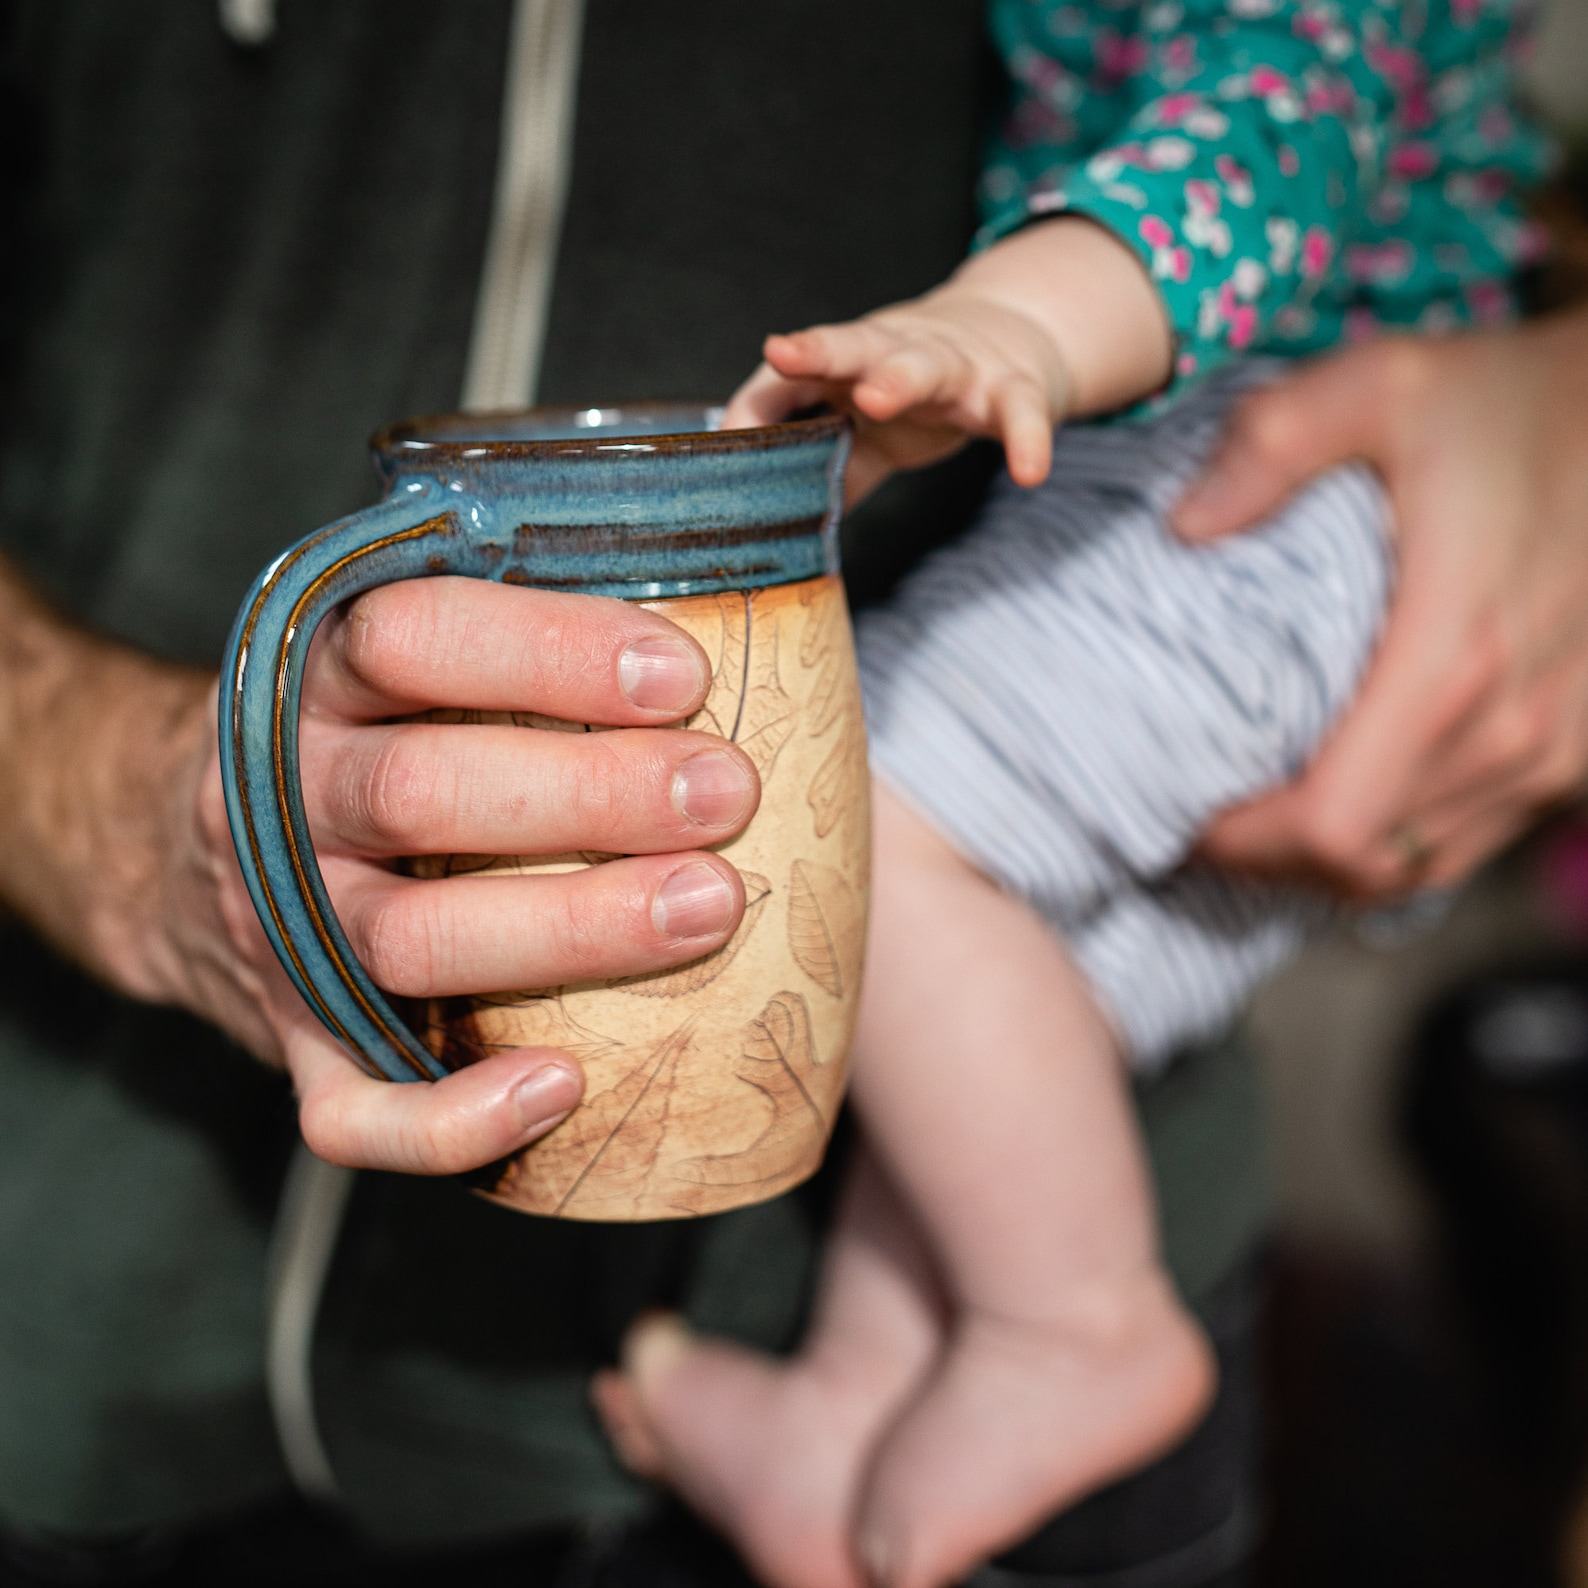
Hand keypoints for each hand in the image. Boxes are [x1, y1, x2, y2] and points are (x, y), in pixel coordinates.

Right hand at [2, 573, 758, 1173]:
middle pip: (421, 793)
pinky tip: (565, 1089)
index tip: (681, 677)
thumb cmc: (366, 742)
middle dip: (589, 794)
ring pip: (408, 942)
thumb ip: (515, 637)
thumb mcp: (399, 662)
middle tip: (725, 794)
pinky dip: (455, 1118)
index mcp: (316, 681)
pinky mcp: (296, 1045)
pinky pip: (352, 1112)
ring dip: (569, 929)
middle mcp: (284, 801)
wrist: (176, 856)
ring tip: (708, 907)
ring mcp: (281, 934)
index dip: (548, 651)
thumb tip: (728, 613)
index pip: (412, 638)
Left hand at [723, 220, 1171, 501]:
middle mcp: (899, 351)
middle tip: (789, 356)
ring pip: (927, 366)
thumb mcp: (861, 421)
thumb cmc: (917, 388)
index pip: (805, 365)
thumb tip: (760, 513)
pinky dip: (1028, 440)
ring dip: (898, 378)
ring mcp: (958, 367)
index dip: (772, 375)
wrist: (1012, 344)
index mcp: (855, 359)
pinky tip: (1030, 473)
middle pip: (855, 346)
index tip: (740, 397)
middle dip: (821, 351)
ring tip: (876, 400)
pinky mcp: (1013, 389)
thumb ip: (817, 460)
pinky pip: (1021, 416)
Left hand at [1175, 316, 1587, 896]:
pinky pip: (1465, 841)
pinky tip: (1339, 795)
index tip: (1185, 811)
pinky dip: (1392, 840)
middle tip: (1200, 815)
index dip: (1245, 842)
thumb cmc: (1511, 400)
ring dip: (1327, 858)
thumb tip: (1184, 525)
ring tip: (1256, 812)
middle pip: (1365, 864)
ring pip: (1416, 866)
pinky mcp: (1576, 755)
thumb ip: (1273, 444)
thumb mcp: (1382, 385)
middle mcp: (1515, 728)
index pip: (1334, 824)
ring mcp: (1557, 753)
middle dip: (1268, 857)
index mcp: (1454, 657)